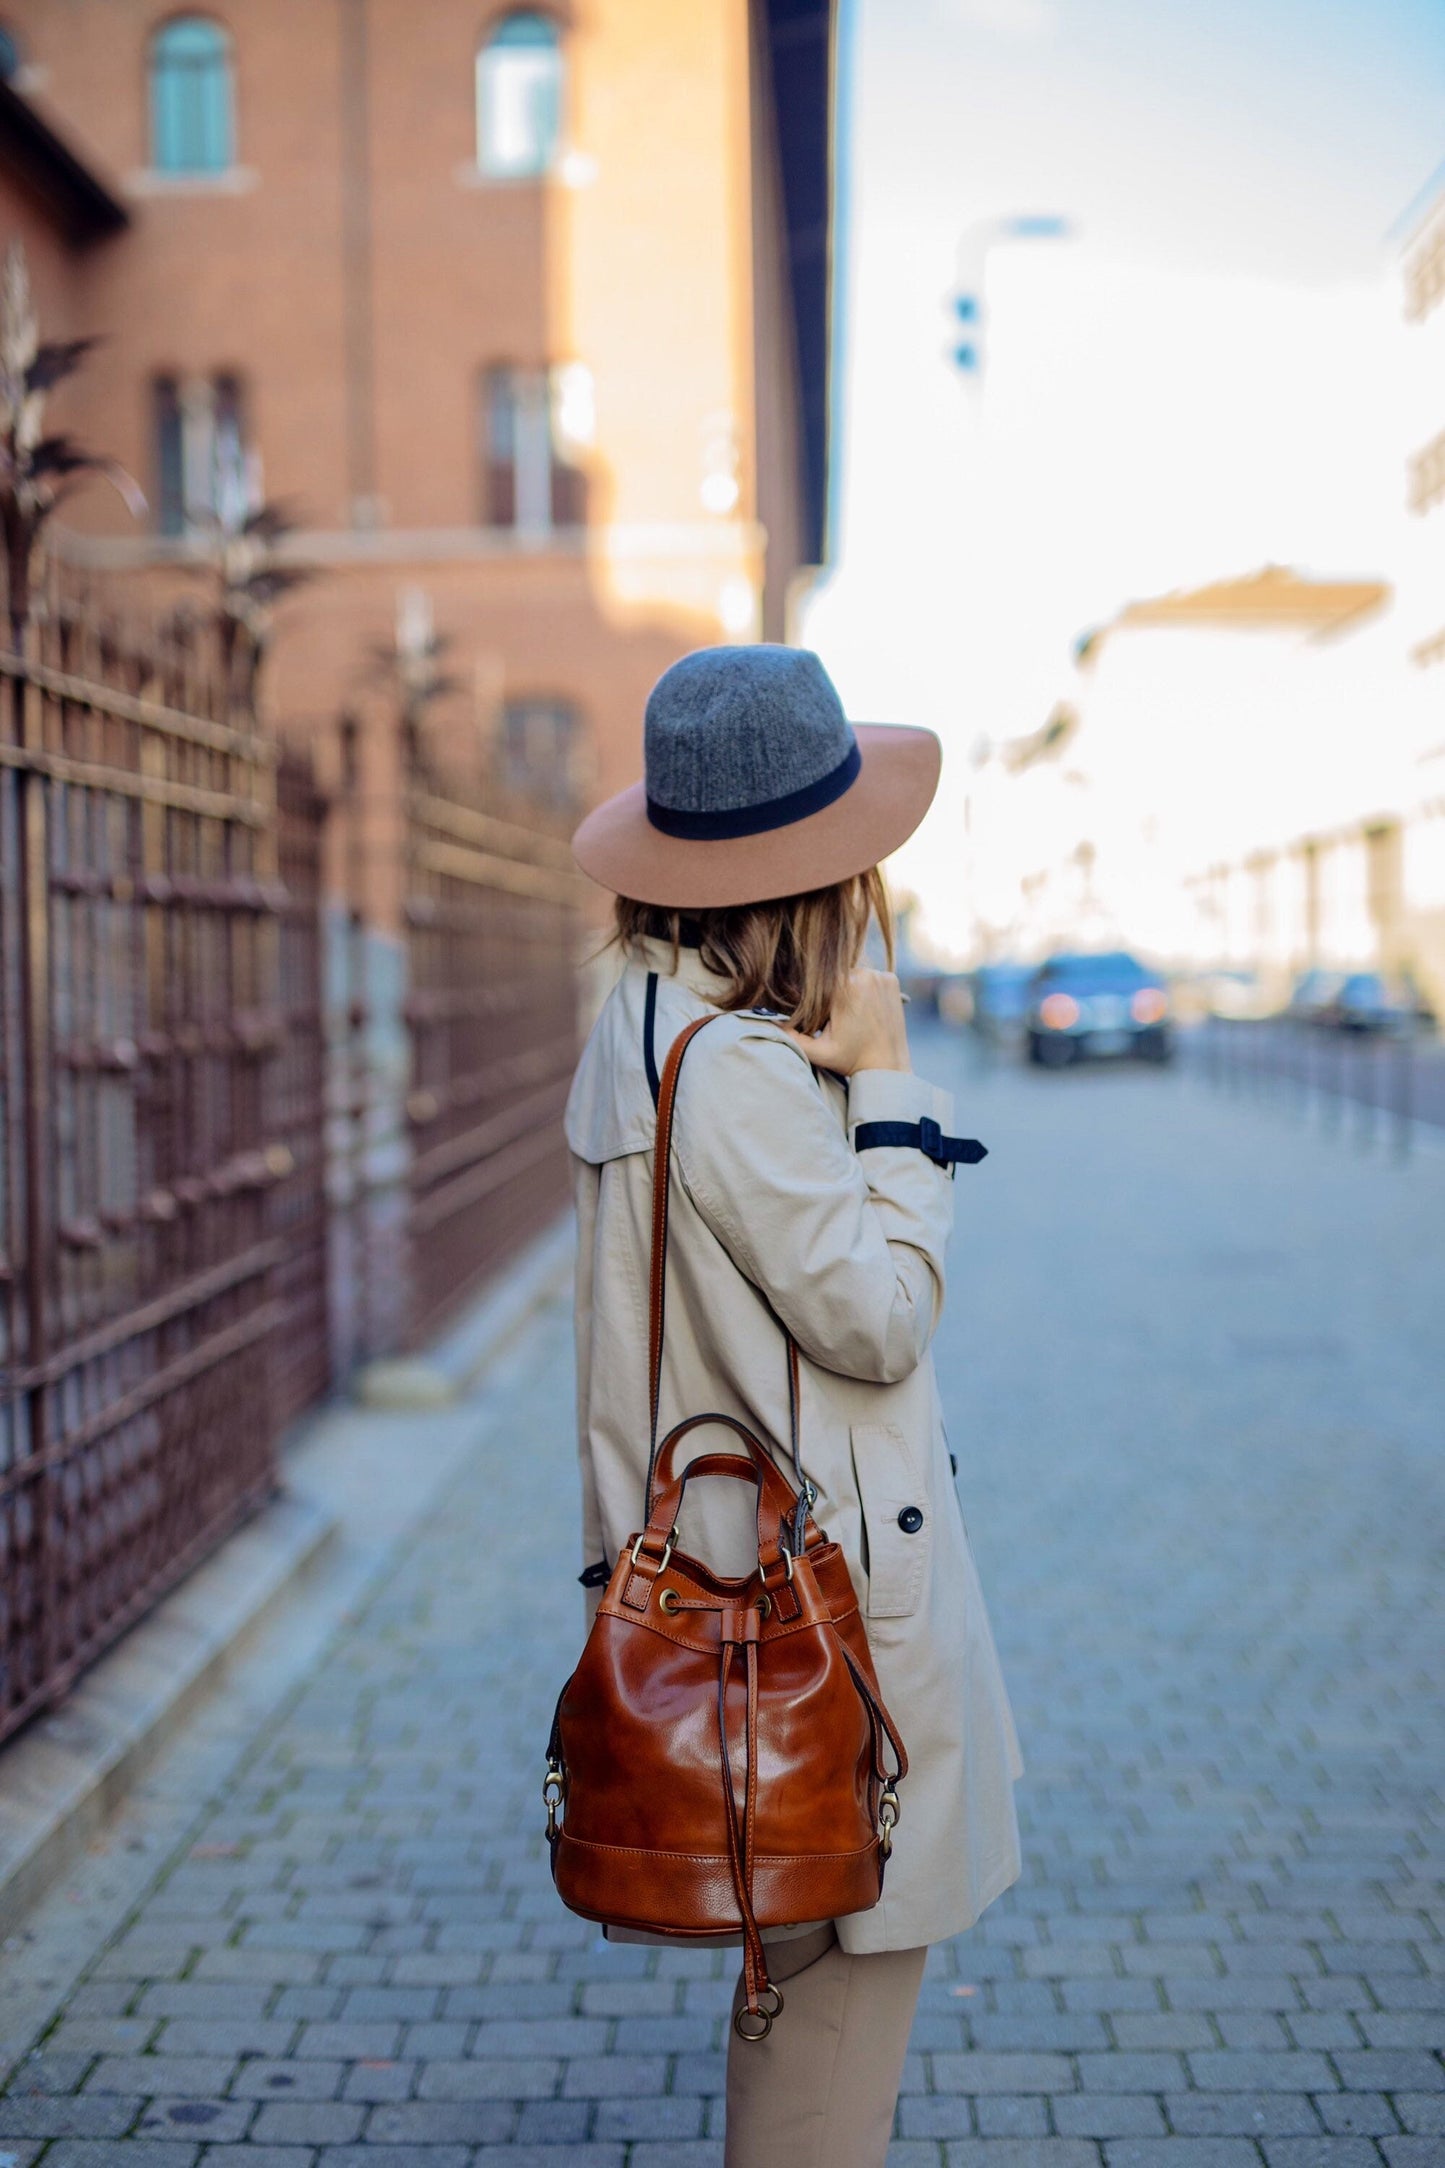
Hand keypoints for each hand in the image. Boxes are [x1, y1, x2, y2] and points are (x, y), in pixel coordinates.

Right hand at [776, 969, 911, 1075]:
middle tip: (836, 1022)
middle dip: (832, 997)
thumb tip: (768, 1022)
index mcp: (845, 986)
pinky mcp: (892, 979)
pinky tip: (865, 1011)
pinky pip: (869, 978)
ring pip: (851, 976)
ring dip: (847, 992)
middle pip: (835, 978)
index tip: (822, 1022)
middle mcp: (865, 973)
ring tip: (852, 1018)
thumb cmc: (852, 1061)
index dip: (817, 1003)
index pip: (819, 984)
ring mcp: (882, 975)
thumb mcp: (818, 1052)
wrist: (888, 1067)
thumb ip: (791, 1037)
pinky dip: (864, 991)